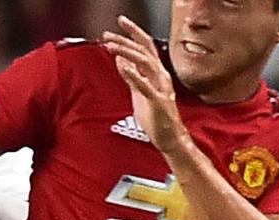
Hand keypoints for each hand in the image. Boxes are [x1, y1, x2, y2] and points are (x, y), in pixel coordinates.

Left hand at [102, 17, 188, 155]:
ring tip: (111, 46)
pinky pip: (145, 86)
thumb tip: (121, 59)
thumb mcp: (139, 92)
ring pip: (145, 63)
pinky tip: (122, 66)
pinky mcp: (158, 102)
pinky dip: (134, 75)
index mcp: (156, 73)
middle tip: (108, 35)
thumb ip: (131, 75)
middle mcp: (161, 77)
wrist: (170, 138)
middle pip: (145, 51)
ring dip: (127, 52)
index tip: (121, 22)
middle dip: (126, 40)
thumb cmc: (156, 117)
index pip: (146, 47)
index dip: (134, 33)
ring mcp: (161, 88)